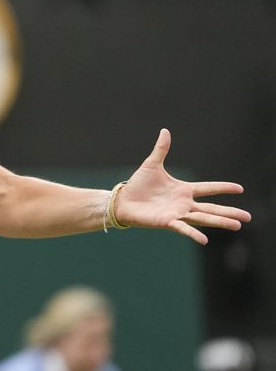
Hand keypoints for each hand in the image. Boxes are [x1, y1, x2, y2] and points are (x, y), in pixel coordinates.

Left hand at [113, 129, 250, 244]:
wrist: (123, 200)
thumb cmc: (138, 185)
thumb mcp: (152, 165)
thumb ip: (161, 149)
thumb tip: (165, 131)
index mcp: (183, 190)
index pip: (208, 189)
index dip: (223, 188)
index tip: (240, 189)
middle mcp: (184, 203)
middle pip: (211, 207)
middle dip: (229, 212)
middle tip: (248, 217)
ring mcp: (177, 213)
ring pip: (203, 218)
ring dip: (219, 222)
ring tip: (237, 225)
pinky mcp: (167, 222)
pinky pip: (182, 228)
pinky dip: (193, 234)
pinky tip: (205, 240)